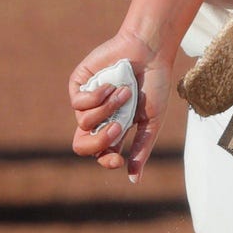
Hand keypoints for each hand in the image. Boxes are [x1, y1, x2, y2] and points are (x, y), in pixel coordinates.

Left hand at [69, 30, 171, 181]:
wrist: (149, 53)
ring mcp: (86, 102)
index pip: (101, 153)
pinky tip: (112, 84)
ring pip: (84, 122)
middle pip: (82, 145)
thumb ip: (142, 149)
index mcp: (115, 128)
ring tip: (125, 92)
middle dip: (98, 141)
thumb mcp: (151, 121)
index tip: (119, 158)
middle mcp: (98, 117)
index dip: (106, 160)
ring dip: (108, 108)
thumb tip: (133, 179)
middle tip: (117, 129)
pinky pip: (78, 103)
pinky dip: (98, 96)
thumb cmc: (154, 85)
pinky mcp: (78, 85)